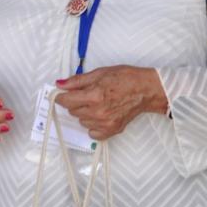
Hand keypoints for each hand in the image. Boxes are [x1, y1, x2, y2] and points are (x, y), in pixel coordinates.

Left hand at [53, 66, 167, 140]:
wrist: (146, 90)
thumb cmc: (126, 79)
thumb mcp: (99, 73)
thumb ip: (77, 81)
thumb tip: (60, 84)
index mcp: (94, 96)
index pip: (66, 101)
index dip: (62, 97)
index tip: (63, 94)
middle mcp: (98, 112)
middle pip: (72, 111)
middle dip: (76, 103)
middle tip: (88, 95)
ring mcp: (105, 123)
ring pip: (82, 121)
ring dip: (85, 113)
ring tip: (98, 104)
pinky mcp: (111, 131)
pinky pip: (92, 133)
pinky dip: (93, 125)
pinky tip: (101, 115)